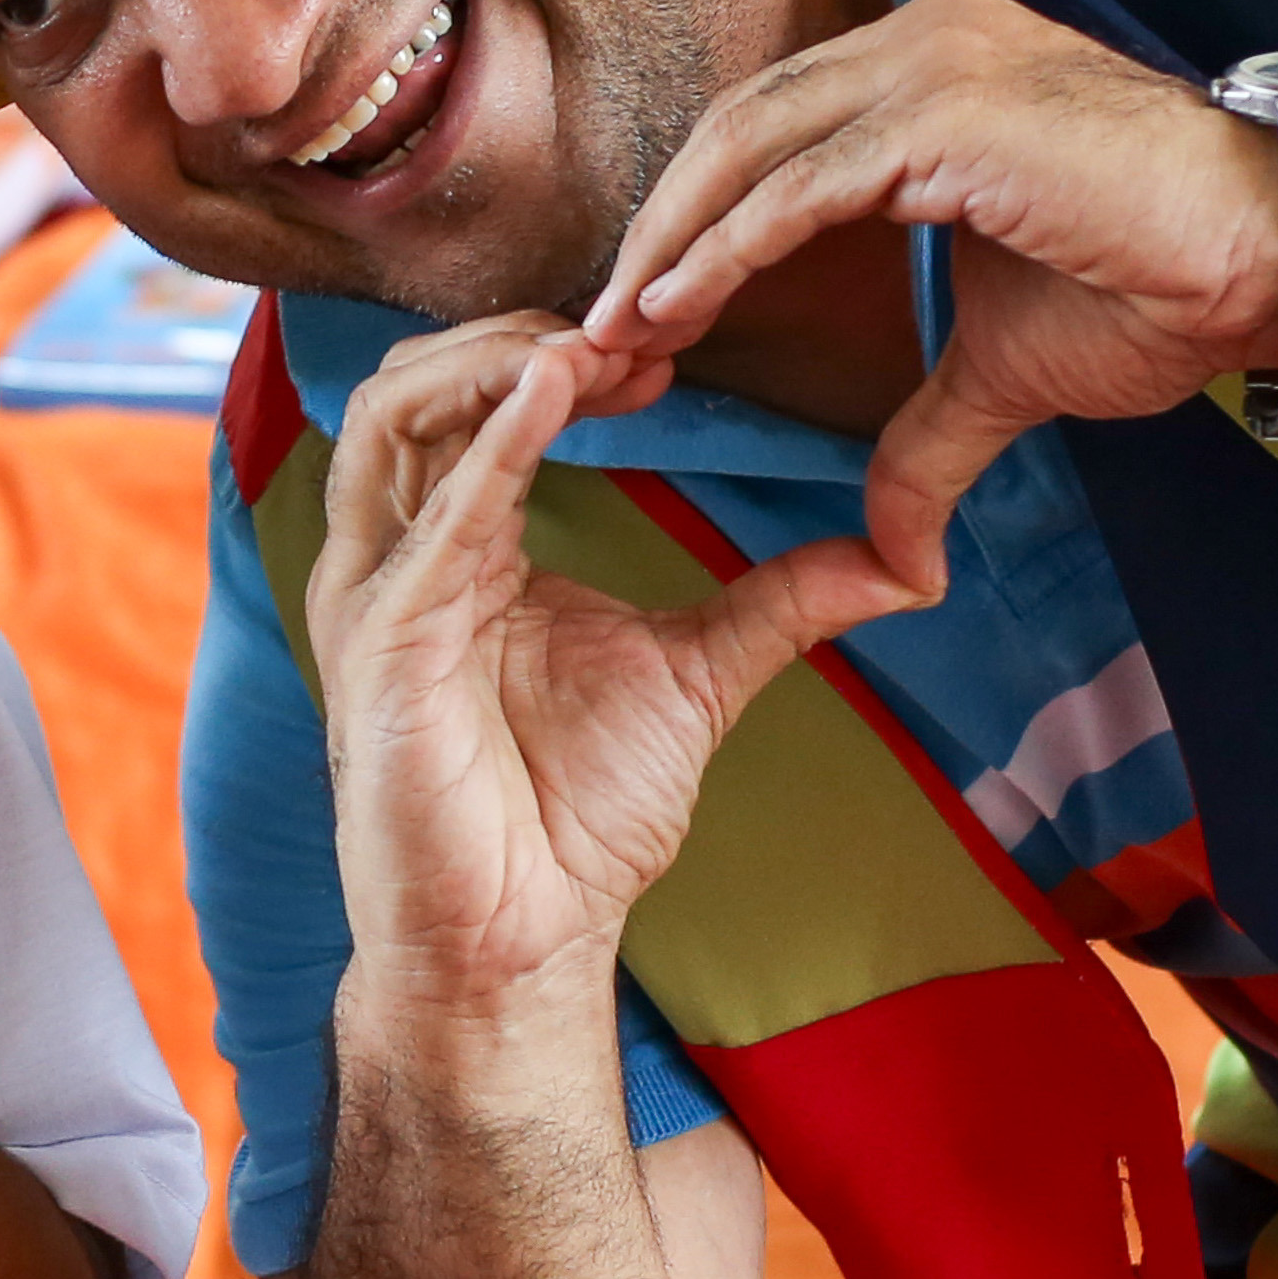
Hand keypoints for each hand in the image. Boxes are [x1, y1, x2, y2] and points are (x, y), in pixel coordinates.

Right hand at [311, 315, 909, 1017]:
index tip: (668, 354)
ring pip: (391, 419)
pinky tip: (558, 393)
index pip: (477, 404)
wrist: (524, 944)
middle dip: (524, 338)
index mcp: (454, 552)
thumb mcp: (701, 675)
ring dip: (495, 364)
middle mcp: (396, 561)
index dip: (564, 356)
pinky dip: (491, 447)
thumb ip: (782, 601)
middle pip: (417, 385)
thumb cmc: (576, 819)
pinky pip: (429, 523)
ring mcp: (375, 601)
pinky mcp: (381, 653)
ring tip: (594, 348)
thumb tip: (902, 561)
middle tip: (638, 334)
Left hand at [586, 0, 1277, 594]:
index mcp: (927, 69)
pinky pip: (798, 187)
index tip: (637, 328)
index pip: (769, 135)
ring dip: (667, 247)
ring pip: (747, 146)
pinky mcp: (943, 112)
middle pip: (734, 129)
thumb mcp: (1006, 375)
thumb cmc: (1161, 286)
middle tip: (592, 341)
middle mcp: (918, 40)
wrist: (1273, 257)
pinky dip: (724, 251)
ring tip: (610, 335)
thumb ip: (926, 442)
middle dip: (654, 238)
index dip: (693, 228)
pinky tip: (673, 312)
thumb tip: (895, 553)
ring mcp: (931, 62)